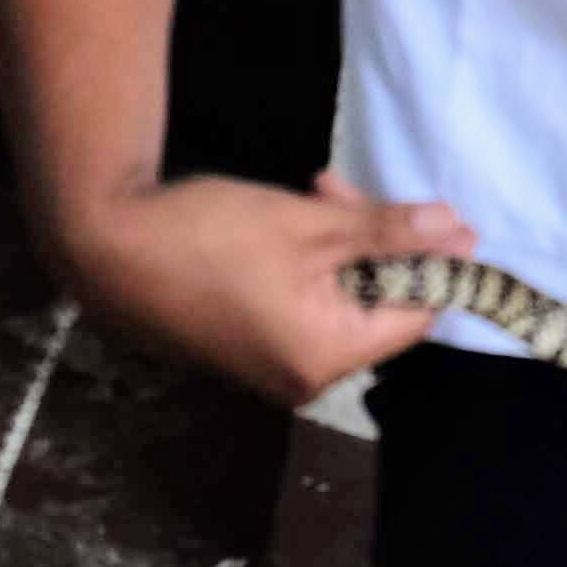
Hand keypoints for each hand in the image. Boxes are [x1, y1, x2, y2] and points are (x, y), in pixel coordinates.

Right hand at [49, 168, 475, 407]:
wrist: (105, 244)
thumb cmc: (208, 235)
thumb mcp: (311, 224)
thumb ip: (390, 231)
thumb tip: (461, 233)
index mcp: (324, 357)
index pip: (416, 317)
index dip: (435, 264)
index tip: (438, 216)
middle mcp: (304, 376)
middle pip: (378, 305)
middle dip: (378, 242)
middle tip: (347, 192)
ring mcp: (273, 364)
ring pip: (343, 297)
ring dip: (345, 242)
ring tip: (319, 190)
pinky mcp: (250, 344)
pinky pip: (308, 303)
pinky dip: (315, 260)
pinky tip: (298, 213)